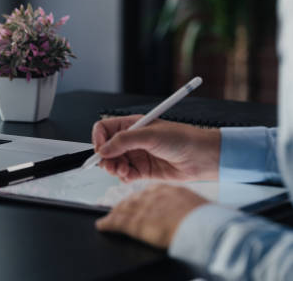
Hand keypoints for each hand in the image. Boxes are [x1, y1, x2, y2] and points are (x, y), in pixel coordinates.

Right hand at [92, 115, 220, 181]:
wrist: (203, 157)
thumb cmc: (183, 139)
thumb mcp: (150, 135)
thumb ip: (124, 141)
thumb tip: (102, 150)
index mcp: (132, 125)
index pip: (104, 129)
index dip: (98, 139)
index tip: (100, 150)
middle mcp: (132, 140)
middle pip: (106, 148)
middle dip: (105, 158)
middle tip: (111, 165)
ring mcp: (137, 155)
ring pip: (114, 163)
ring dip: (114, 168)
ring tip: (123, 171)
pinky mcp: (143, 171)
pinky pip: (125, 175)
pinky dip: (123, 177)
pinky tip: (130, 176)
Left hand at [95, 184, 208, 248]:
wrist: (204, 227)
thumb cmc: (205, 220)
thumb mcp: (195, 206)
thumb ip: (184, 206)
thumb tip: (187, 213)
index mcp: (169, 190)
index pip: (148, 193)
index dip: (140, 199)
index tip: (139, 205)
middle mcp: (153, 195)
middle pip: (133, 199)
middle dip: (125, 205)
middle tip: (118, 211)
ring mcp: (144, 207)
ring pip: (124, 208)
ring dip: (116, 213)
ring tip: (110, 218)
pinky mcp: (136, 221)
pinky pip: (117, 221)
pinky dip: (108, 223)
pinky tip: (102, 225)